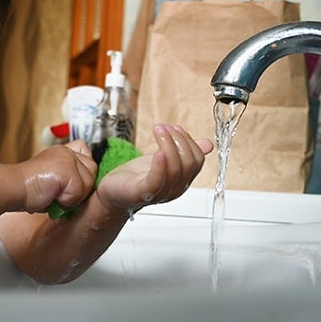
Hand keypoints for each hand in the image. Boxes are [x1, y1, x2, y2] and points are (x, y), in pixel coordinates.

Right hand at [17, 139, 96, 212]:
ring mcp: (67, 158)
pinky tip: (52, 196)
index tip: (69, 183)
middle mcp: (66, 152)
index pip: (87, 153)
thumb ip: (70, 178)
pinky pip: (78, 191)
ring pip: (88, 183)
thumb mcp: (53, 180)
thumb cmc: (29, 190)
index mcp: (63, 152)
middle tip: (60, 193)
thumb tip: (85, 189)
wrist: (13, 189)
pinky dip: (67, 200)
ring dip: (73, 196)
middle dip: (81, 187)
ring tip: (54, 195)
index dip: (84, 170)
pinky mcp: (66, 168)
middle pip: (93, 170)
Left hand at [95, 124, 212, 212]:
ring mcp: (159, 193)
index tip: (176, 128)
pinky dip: (160, 164)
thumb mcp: (163, 159)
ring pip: (175, 169)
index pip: (197, 160)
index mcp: (181, 181)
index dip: (189, 141)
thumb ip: (183, 152)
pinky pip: (157, 179)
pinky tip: (157, 151)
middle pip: (188, 164)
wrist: (112, 192)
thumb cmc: (136, 177)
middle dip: (178, 140)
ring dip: (168, 144)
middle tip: (164, 127)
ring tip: (158, 130)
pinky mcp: (142, 193)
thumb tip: (208, 144)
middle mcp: (174, 190)